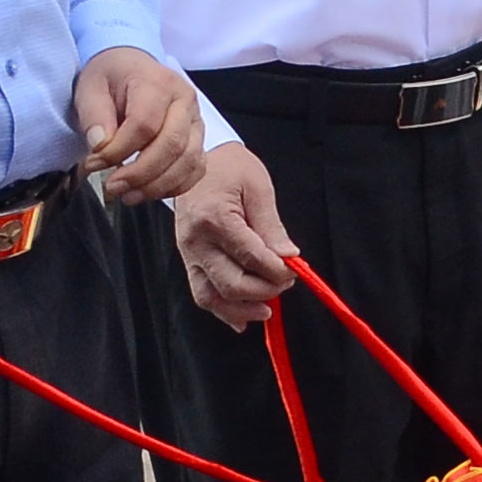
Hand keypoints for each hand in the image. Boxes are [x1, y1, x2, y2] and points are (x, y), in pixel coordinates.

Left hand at [73, 47, 205, 202]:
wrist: (131, 68)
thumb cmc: (112, 78)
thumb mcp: (90, 88)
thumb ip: (94, 116)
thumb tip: (100, 145)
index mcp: (158, 82)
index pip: (144, 124)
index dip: (118, 150)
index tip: (93, 162)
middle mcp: (185, 101)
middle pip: (172, 145)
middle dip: (140, 174)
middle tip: (111, 186)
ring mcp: (196, 120)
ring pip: (188, 161)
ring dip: (157, 185)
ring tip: (128, 195)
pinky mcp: (198, 138)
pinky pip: (196, 169)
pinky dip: (175, 186)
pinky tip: (150, 191)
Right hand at [168, 143, 298, 328]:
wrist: (191, 161)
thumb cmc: (229, 169)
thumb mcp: (258, 187)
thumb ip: (271, 226)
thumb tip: (288, 258)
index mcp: (215, 218)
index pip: (251, 258)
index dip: (277, 270)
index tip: (294, 269)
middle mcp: (196, 241)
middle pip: (231, 283)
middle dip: (264, 290)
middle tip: (286, 283)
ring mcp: (187, 253)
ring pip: (211, 296)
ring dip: (242, 309)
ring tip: (267, 310)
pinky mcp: (187, 260)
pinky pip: (201, 293)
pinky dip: (222, 310)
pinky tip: (242, 320)